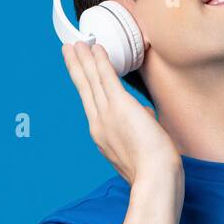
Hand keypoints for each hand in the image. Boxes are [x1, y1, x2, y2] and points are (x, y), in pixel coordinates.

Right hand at [61, 42, 181, 186]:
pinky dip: (100, 62)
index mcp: (103, 136)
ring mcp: (107, 116)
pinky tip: (95, 48)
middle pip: (85, 89)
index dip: (85, 86)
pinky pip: (107, 78)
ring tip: (76, 43)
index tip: (80, 75)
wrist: (155, 180)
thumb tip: (145, 115)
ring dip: (84, 59)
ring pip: (92, 81)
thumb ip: (140, 129)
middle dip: (77, 67)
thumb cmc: (154, 171)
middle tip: (68, 50)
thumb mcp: (142, 148)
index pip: (92, 105)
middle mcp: (99, 124)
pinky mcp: (120, 107)